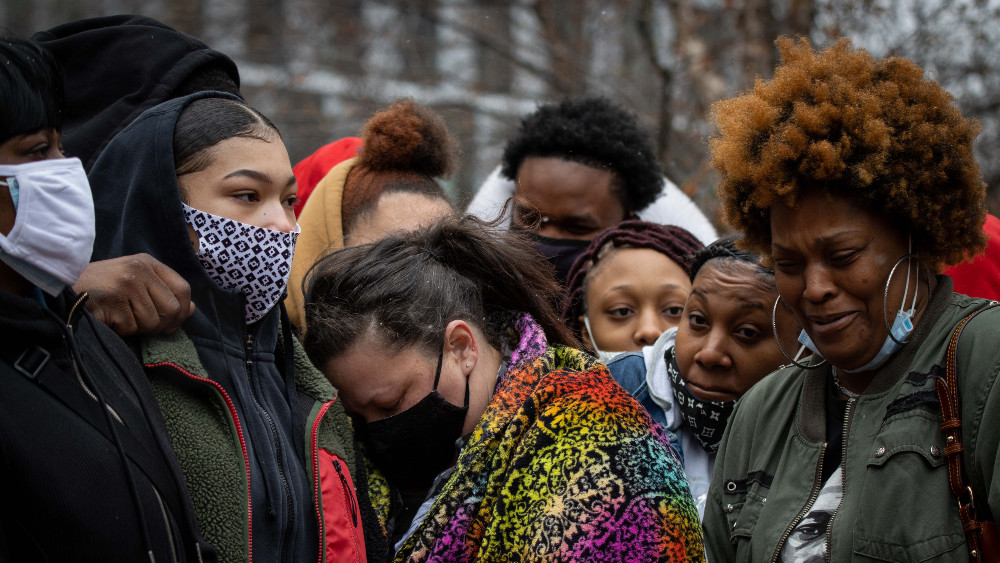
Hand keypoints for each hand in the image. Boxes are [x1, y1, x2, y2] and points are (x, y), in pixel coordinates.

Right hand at [74, 254, 194, 336]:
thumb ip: (164, 293)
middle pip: (172, 308)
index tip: (171, 323)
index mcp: (148, 263)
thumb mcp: (137, 283)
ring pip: (152, 321)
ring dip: (137, 328)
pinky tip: (109, 318)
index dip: (182, 311)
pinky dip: (121, 330)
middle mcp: (139, 269)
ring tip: (121, 316)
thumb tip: (192, 309)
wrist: (63, 287)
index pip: (183, 289)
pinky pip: (131, 327)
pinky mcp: (113, 299)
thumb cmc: (102, 289)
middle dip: (161, 324)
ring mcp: (126, 283)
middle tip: (143, 325)